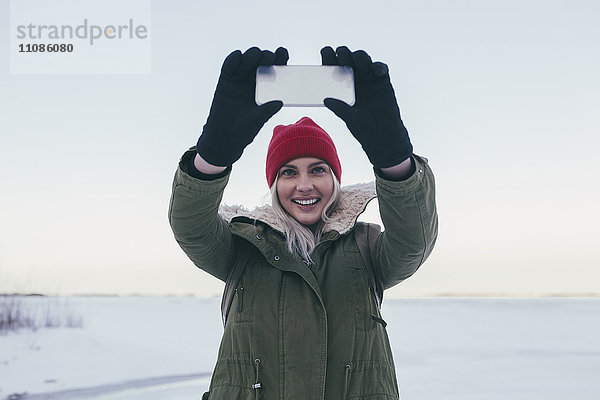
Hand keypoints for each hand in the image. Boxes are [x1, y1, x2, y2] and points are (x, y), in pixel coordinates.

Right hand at [196, 47, 287, 166]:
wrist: (225, 138)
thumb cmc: (245, 130)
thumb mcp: (258, 119)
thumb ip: (267, 110)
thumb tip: (280, 102)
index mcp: (265, 88)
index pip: (274, 70)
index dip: (279, 59)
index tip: (283, 53)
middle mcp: (252, 81)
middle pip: (260, 62)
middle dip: (265, 56)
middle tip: (270, 57)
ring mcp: (238, 80)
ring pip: (245, 62)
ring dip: (251, 56)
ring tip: (256, 56)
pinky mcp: (225, 81)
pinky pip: (229, 67)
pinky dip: (233, 59)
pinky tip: (238, 56)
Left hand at [321, 46, 411, 167]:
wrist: (383, 136)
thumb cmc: (364, 128)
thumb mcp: (350, 119)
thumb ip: (340, 108)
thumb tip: (325, 99)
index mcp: (341, 86)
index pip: (333, 68)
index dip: (329, 58)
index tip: (325, 52)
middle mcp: (354, 79)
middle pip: (348, 60)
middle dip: (344, 54)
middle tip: (341, 54)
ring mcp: (369, 79)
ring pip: (363, 60)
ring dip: (360, 57)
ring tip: (357, 60)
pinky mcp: (383, 81)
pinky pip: (381, 68)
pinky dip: (378, 67)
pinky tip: (375, 70)